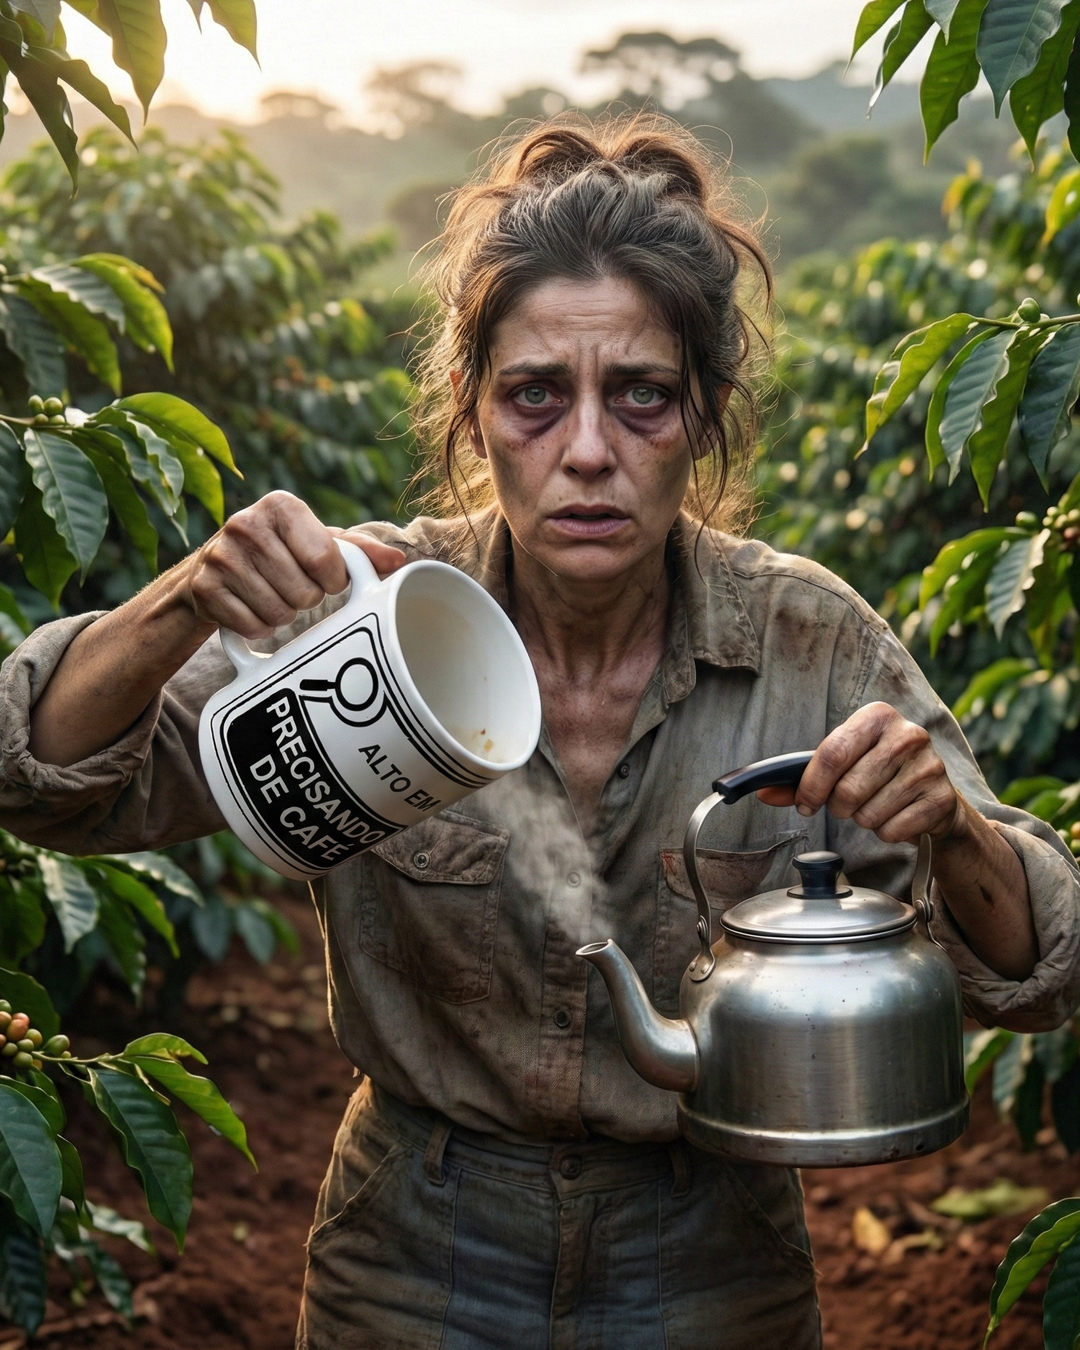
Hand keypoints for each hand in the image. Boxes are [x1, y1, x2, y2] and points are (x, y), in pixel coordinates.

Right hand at [182, 491, 406, 638]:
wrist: (212, 567)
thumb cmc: (280, 551)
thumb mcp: (318, 542)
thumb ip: (359, 551)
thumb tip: (398, 560)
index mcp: (281, 505)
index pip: (326, 560)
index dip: (333, 580)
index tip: (324, 576)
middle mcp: (246, 523)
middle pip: (304, 592)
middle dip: (306, 599)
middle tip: (292, 586)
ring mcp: (220, 555)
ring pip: (279, 613)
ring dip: (283, 615)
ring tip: (272, 595)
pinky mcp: (204, 587)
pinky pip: (252, 627)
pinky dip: (258, 628)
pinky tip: (251, 607)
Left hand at [756, 702, 962, 844]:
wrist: (934, 795)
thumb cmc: (878, 773)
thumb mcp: (844, 763)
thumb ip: (804, 777)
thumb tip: (764, 792)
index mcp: (877, 716)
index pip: (833, 753)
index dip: (811, 786)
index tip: (804, 804)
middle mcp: (907, 735)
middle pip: (848, 789)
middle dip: (837, 807)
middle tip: (845, 805)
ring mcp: (929, 765)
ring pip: (869, 814)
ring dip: (863, 820)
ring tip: (875, 805)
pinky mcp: (943, 798)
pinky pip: (894, 831)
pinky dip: (887, 832)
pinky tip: (896, 815)